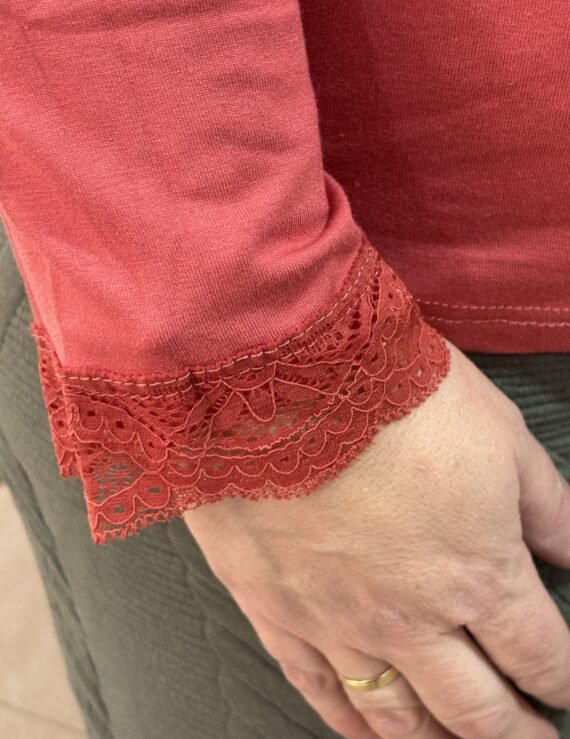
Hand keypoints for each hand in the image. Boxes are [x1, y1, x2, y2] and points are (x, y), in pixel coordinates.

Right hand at [183, 341, 569, 738]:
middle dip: (515, 731)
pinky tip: (363, 731)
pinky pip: (317, 688)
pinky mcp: (276, 610)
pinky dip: (348, 720)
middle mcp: (411, 618)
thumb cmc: (389, 397)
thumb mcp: (500, 437)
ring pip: (397, 715)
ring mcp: (338, 623)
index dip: (562, 680)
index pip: (539, 655)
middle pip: (476, 708)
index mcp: (477, 575)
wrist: (281, 380)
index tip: (565, 688)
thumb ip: (547, 509)